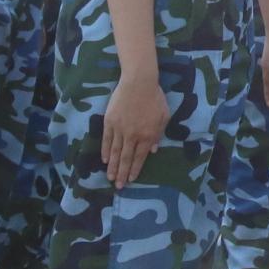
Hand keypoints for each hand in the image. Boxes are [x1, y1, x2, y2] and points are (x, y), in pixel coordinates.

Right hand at [99, 64, 167, 188]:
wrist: (138, 82)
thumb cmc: (155, 98)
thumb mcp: (163, 116)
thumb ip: (158, 134)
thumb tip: (154, 150)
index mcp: (147, 135)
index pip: (140, 157)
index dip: (135, 169)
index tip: (131, 180)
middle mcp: (133, 136)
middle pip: (126, 159)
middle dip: (122, 174)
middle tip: (118, 187)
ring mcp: (120, 129)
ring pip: (116, 152)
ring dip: (113, 166)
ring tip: (110, 178)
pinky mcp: (110, 122)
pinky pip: (107, 140)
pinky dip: (106, 151)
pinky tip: (105, 160)